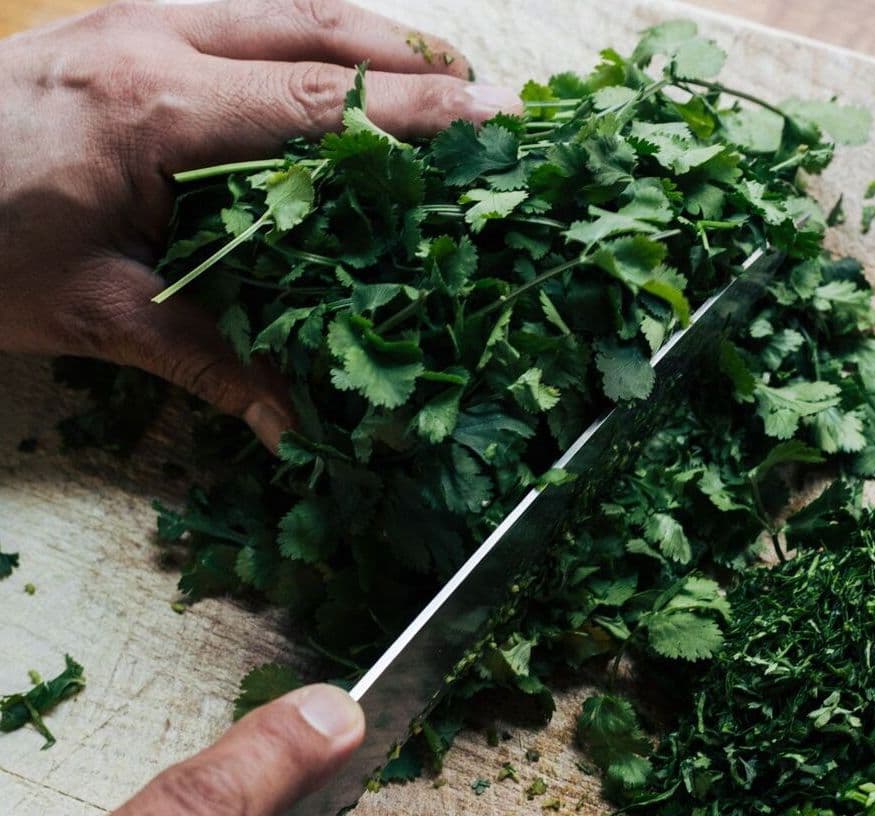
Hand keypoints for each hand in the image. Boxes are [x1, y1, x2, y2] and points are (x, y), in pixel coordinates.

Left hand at [0, 0, 520, 448]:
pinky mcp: (115, 23)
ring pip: (280, 1)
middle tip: (478, 89)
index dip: (412, 110)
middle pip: (315, 22)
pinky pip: (236, 10)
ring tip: (428, 70)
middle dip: (410, 53)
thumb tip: (292, 427)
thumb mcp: (97, 313)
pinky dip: (304, 34)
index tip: (489, 115)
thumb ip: (209, 362)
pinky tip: (329, 68)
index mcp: (154, 109)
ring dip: (364, 34)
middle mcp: (151, 36)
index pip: (316, 101)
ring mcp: (131, 16)